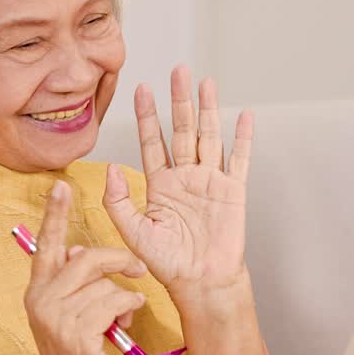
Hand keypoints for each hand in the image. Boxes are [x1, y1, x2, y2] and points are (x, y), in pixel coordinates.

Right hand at [27, 181, 148, 354]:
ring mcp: (57, 318)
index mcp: (38, 289)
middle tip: (138, 269)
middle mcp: (42, 299)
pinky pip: (114, 304)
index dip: (55, 214)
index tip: (61, 186)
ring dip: (125, 298)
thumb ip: (73, 282)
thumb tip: (80, 248)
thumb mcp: (68, 312)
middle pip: (86, 258)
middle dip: (118, 260)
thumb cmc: (75, 353)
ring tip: (125, 315)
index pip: (47, 244)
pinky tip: (125, 324)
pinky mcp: (77, 335)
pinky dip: (128, 310)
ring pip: (105, 284)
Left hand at [102, 66, 252, 296]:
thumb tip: (110, 168)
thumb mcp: (132, 231)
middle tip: (178, 70)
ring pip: (209, 137)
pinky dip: (242, 139)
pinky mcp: (233, 192)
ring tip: (206, 82)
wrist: (199, 284)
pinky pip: (239, 160)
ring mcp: (210, 181)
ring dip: (208, 110)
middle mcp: (185, 177)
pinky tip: (243, 117)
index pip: (152, 141)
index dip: (147, 116)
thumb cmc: (166, 263)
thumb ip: (118, 201)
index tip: (142, 89)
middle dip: (179, 100)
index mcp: (160, 184)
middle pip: (182, 129)